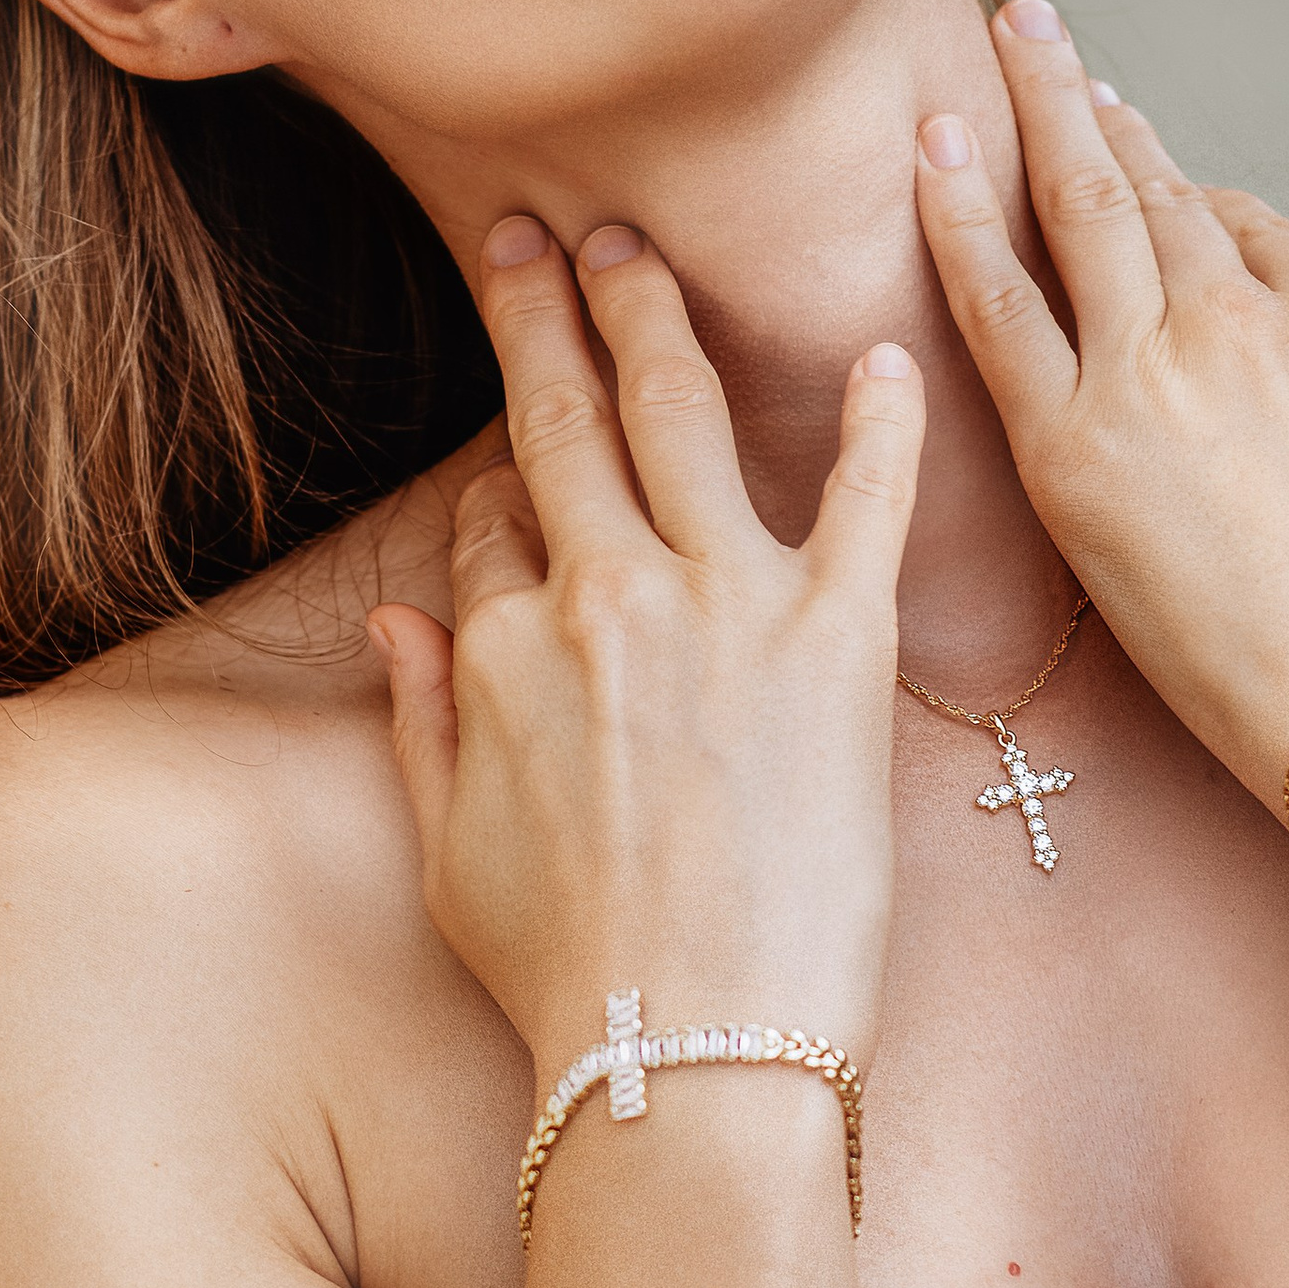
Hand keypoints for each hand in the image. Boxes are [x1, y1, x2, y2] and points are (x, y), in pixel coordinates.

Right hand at [369, 218, 924, 1085]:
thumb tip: (398, 622)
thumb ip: (424, 719)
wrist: (695, 1055)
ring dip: (657, 312)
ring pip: (680, 411)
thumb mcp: (449, 852)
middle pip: (565, 416)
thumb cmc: (571, 979)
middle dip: (548, 309)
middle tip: (541, 232)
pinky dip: (879, 418)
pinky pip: (864, 496)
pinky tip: (890, 354)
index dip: (507, 480)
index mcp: (506, 644)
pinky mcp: (838, 639)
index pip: (494, 513)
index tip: (520, 454)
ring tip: (646, 243)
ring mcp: (724, 606)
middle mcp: (603, 596)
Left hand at [912, 4, 1288, 807]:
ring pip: (1074, 213)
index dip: (1198, 196)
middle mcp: (1240, 323)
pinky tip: (930, 150)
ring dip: (1028, 116)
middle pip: (1153, 190)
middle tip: (1042, 37)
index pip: (1252, 228)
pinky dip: (957, 218)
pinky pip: (996, 306)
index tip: (1157, 167)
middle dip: (1090, 107)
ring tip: (995, 45)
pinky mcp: (1072, 452)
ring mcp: (1150, 377)